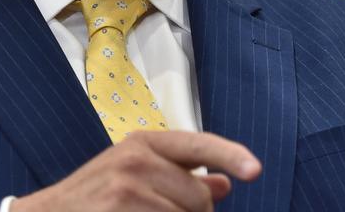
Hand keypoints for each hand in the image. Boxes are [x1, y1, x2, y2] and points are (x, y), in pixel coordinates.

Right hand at [13, 131, 260, 211]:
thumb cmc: (91, 201)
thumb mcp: (133, 176)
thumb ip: (179, 176)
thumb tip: (226, 183)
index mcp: (142, 143)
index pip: (198, 144)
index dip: (231, 155)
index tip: (254, 170)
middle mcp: (136, 160)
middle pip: (200, 197)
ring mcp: (128, 190)